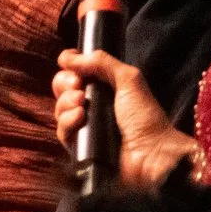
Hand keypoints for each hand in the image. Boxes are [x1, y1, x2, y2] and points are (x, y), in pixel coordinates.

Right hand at [53, 49, 199, 190]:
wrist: (151, 153)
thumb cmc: (145, 117)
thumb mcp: (129, 79)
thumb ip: (101, 62)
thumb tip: (68, 57)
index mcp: (105, 87)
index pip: (75, 72)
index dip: (70, 67)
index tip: (72, 66)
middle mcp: (92, 105)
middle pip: (62, 88)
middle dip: (65, 83)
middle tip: (79, 86)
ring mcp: (85, 126)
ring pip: (60, 109)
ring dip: (66, 102)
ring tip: (82, 104)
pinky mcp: (79, 146)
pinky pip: (62, 131)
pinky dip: (68, 122)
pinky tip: (81, 118)